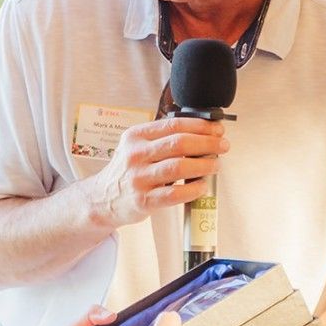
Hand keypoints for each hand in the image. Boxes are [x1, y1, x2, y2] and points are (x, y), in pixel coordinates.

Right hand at [84, 118, 227, 228]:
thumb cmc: (126, 171)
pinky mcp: (143, 201)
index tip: (217, 129)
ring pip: (179, 167)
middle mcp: (135, 155)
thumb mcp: (136, 147)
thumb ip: (161, 138)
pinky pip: (175, 194)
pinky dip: (193, 189)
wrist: (102, 199)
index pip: (173, 124)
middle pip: (179, 143)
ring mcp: (138, 178)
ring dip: (204, 165)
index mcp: (135, 136)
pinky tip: (202, 186)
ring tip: (215, 165)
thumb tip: (202, 133)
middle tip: (222, 146)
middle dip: (207, 144)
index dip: (200, 126)